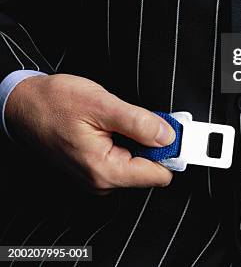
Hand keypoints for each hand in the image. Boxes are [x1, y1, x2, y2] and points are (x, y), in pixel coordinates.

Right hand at [5, 73, 174, 192]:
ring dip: (136, 138)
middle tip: (139, 115)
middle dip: (152, 141)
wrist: (24, 105)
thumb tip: (168, 135)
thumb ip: (139, 122)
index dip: (170, 150)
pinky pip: (123, 157)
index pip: (158, 174)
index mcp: (105, 170)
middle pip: (150, 168)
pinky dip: (125, 139)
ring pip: (137, 161)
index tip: (173, 129)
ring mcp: (97, 176)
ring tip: (118, 117)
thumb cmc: (55, 103)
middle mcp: (101, 180)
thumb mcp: (102, 104)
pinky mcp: (94, 167)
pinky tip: (111, 123)